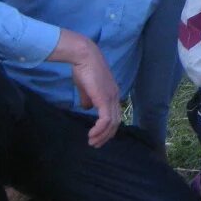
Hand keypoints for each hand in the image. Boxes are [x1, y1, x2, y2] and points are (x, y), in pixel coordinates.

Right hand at [49, 29, 120, 147]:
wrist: (84, 56)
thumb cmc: (83, 69)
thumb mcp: (86, 88)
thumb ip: (88, 99)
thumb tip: (87, 109)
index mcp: (112, 94)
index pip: (115, 115)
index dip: (108, 128)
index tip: (99, 137)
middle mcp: (115, 97)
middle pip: (116, 122)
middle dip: (106, 136)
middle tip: (95, 144)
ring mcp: (111, 97)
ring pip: (112, 123)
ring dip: (102, 135)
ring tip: (92, 142)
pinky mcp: (104, 98)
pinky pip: (106, 119)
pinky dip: (100, 129)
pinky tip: (92, 134)